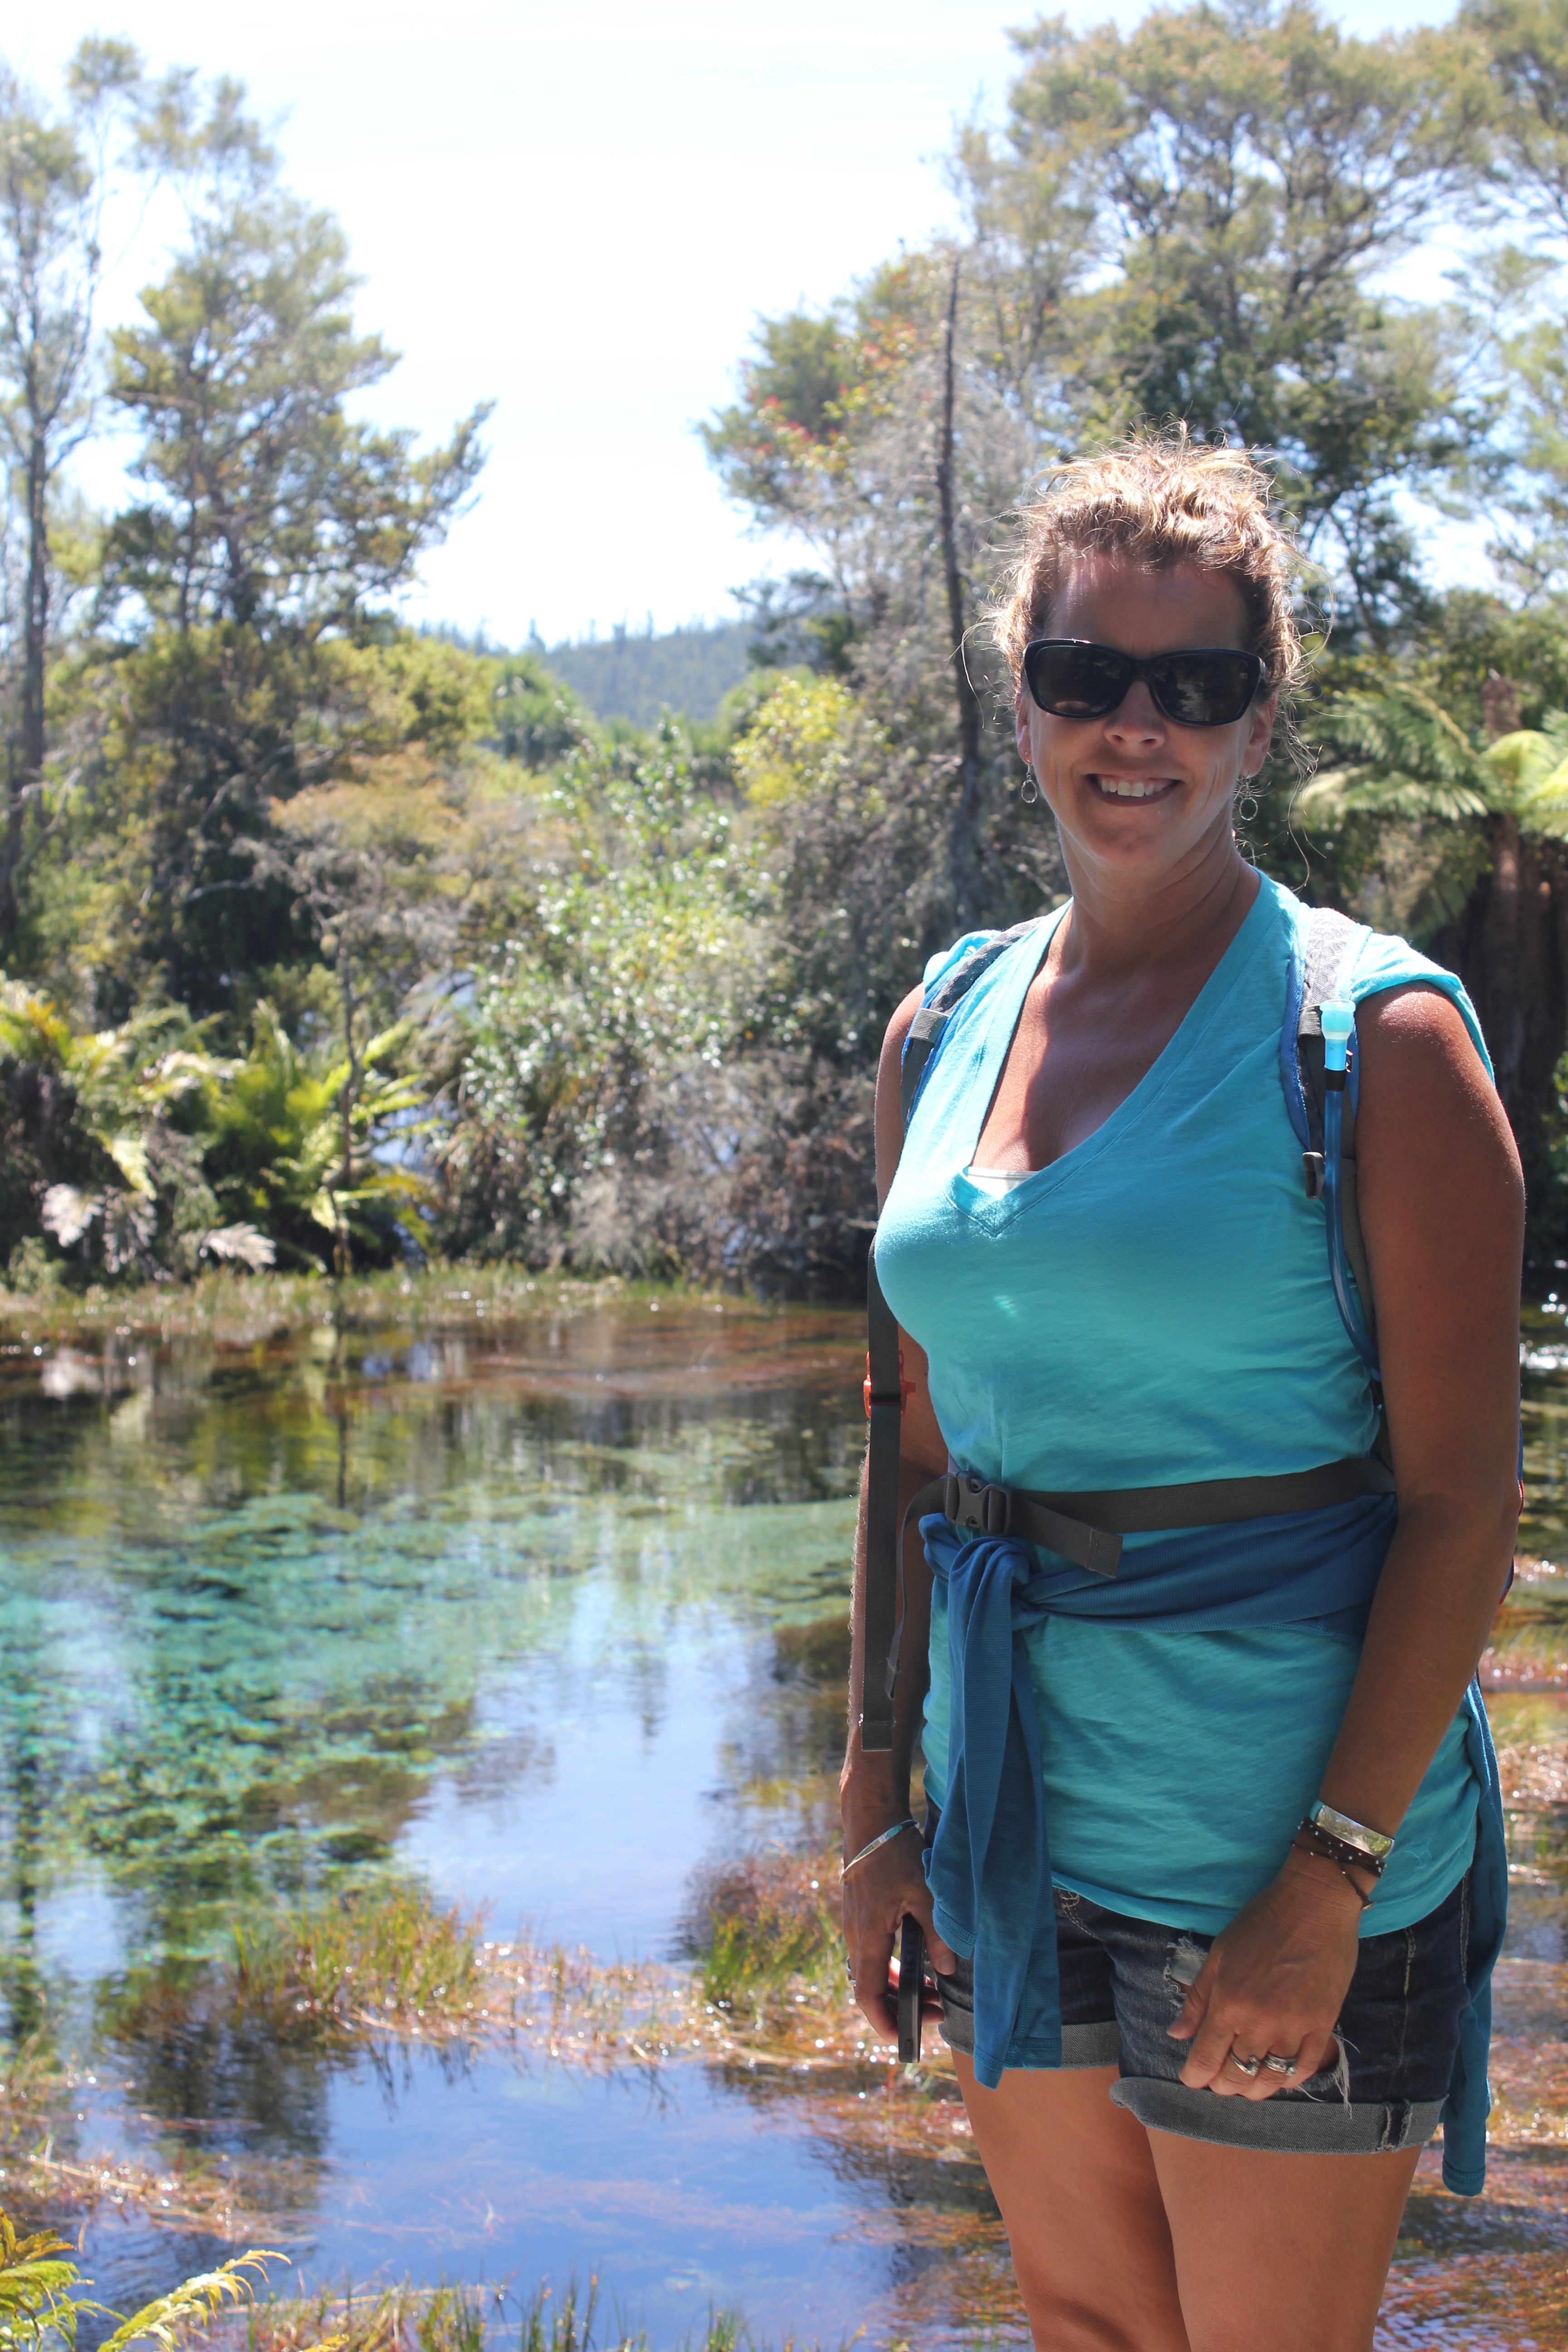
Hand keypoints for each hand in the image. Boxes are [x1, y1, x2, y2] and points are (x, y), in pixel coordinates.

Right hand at [841, 1820, 956, 2041]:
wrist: (870, 1821)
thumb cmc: (895, 1854)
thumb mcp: (924, 1892)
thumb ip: (937, 1932)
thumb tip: (948, 1969)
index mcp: (868, 1938)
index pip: (869, 1997)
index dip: (886, 2023)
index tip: (909, 2036)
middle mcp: (856, 1938)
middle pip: (871, 1991)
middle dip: (902, 2009)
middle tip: (938, 2011)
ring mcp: (856, 1928)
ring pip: (872, 1974)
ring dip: (899, 1989)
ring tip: (932, 1991)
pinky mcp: (861, 1918)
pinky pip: (873, 1956)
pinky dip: (893, 1969)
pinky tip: (916, 1965)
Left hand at [1166, 1844, 1371, 2096]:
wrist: (1314, 1904)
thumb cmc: (1260, 1922)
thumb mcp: (1219, 1953)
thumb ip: (1198, 1998)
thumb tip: (1176, 2035)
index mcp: (1229, 2003)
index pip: (1205, 2059)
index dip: (1194, 2076)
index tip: (1192, 2077)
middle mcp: (1260, 2023)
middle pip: (1237, 2076)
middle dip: (1221, 2084)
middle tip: (1218, 2080)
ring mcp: (1295, 2027)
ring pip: (1271, 2079)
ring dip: (1254, 2089)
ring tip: (1246, 2083)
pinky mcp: (1323, 2025)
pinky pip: (1305, 2067)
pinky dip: (1290, 2078)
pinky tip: (1280, 2074)